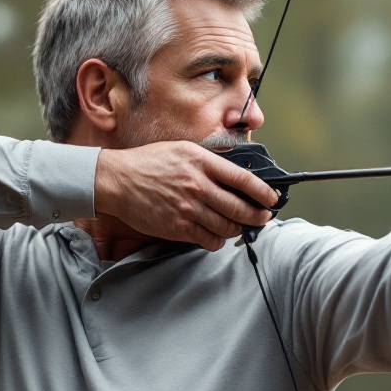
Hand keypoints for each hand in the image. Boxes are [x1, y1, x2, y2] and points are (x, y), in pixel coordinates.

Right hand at [93, 141, 277, 251]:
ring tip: (239, 226)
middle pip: (240, 207)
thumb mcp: (184, 150)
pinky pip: (208, 239)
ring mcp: (188, 208)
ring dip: (237, 229)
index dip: (263, 191)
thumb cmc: (150, 163)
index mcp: (202, 163)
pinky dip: (217, 240)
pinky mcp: (177, 227)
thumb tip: (236, 171)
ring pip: (227, 226)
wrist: (118, 180)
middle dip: (257, 216)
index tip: (272, 198)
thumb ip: (210, 161)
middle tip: (262, 217)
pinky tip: (216, 234)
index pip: (243, 179)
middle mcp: (198, 185)